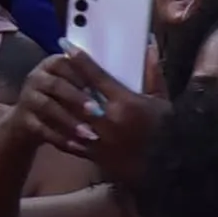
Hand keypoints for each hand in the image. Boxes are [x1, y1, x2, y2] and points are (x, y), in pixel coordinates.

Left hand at [14, 50, 164, 181]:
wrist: (168, 169)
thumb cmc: (168, 132)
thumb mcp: (163, 101)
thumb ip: (152, 74)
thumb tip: (149, 48)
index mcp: (125, 103)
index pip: (96, 76)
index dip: (79, 60)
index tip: (66, 47)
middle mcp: (107, 120)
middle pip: (76, 96)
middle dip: (64, 81)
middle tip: (54, 69)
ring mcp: (98, 140)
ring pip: (69, 119)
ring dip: (58, 106)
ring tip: (49, 95)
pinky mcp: (94, 157)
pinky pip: (71, 142)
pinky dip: (60, 132)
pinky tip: (54, 123)